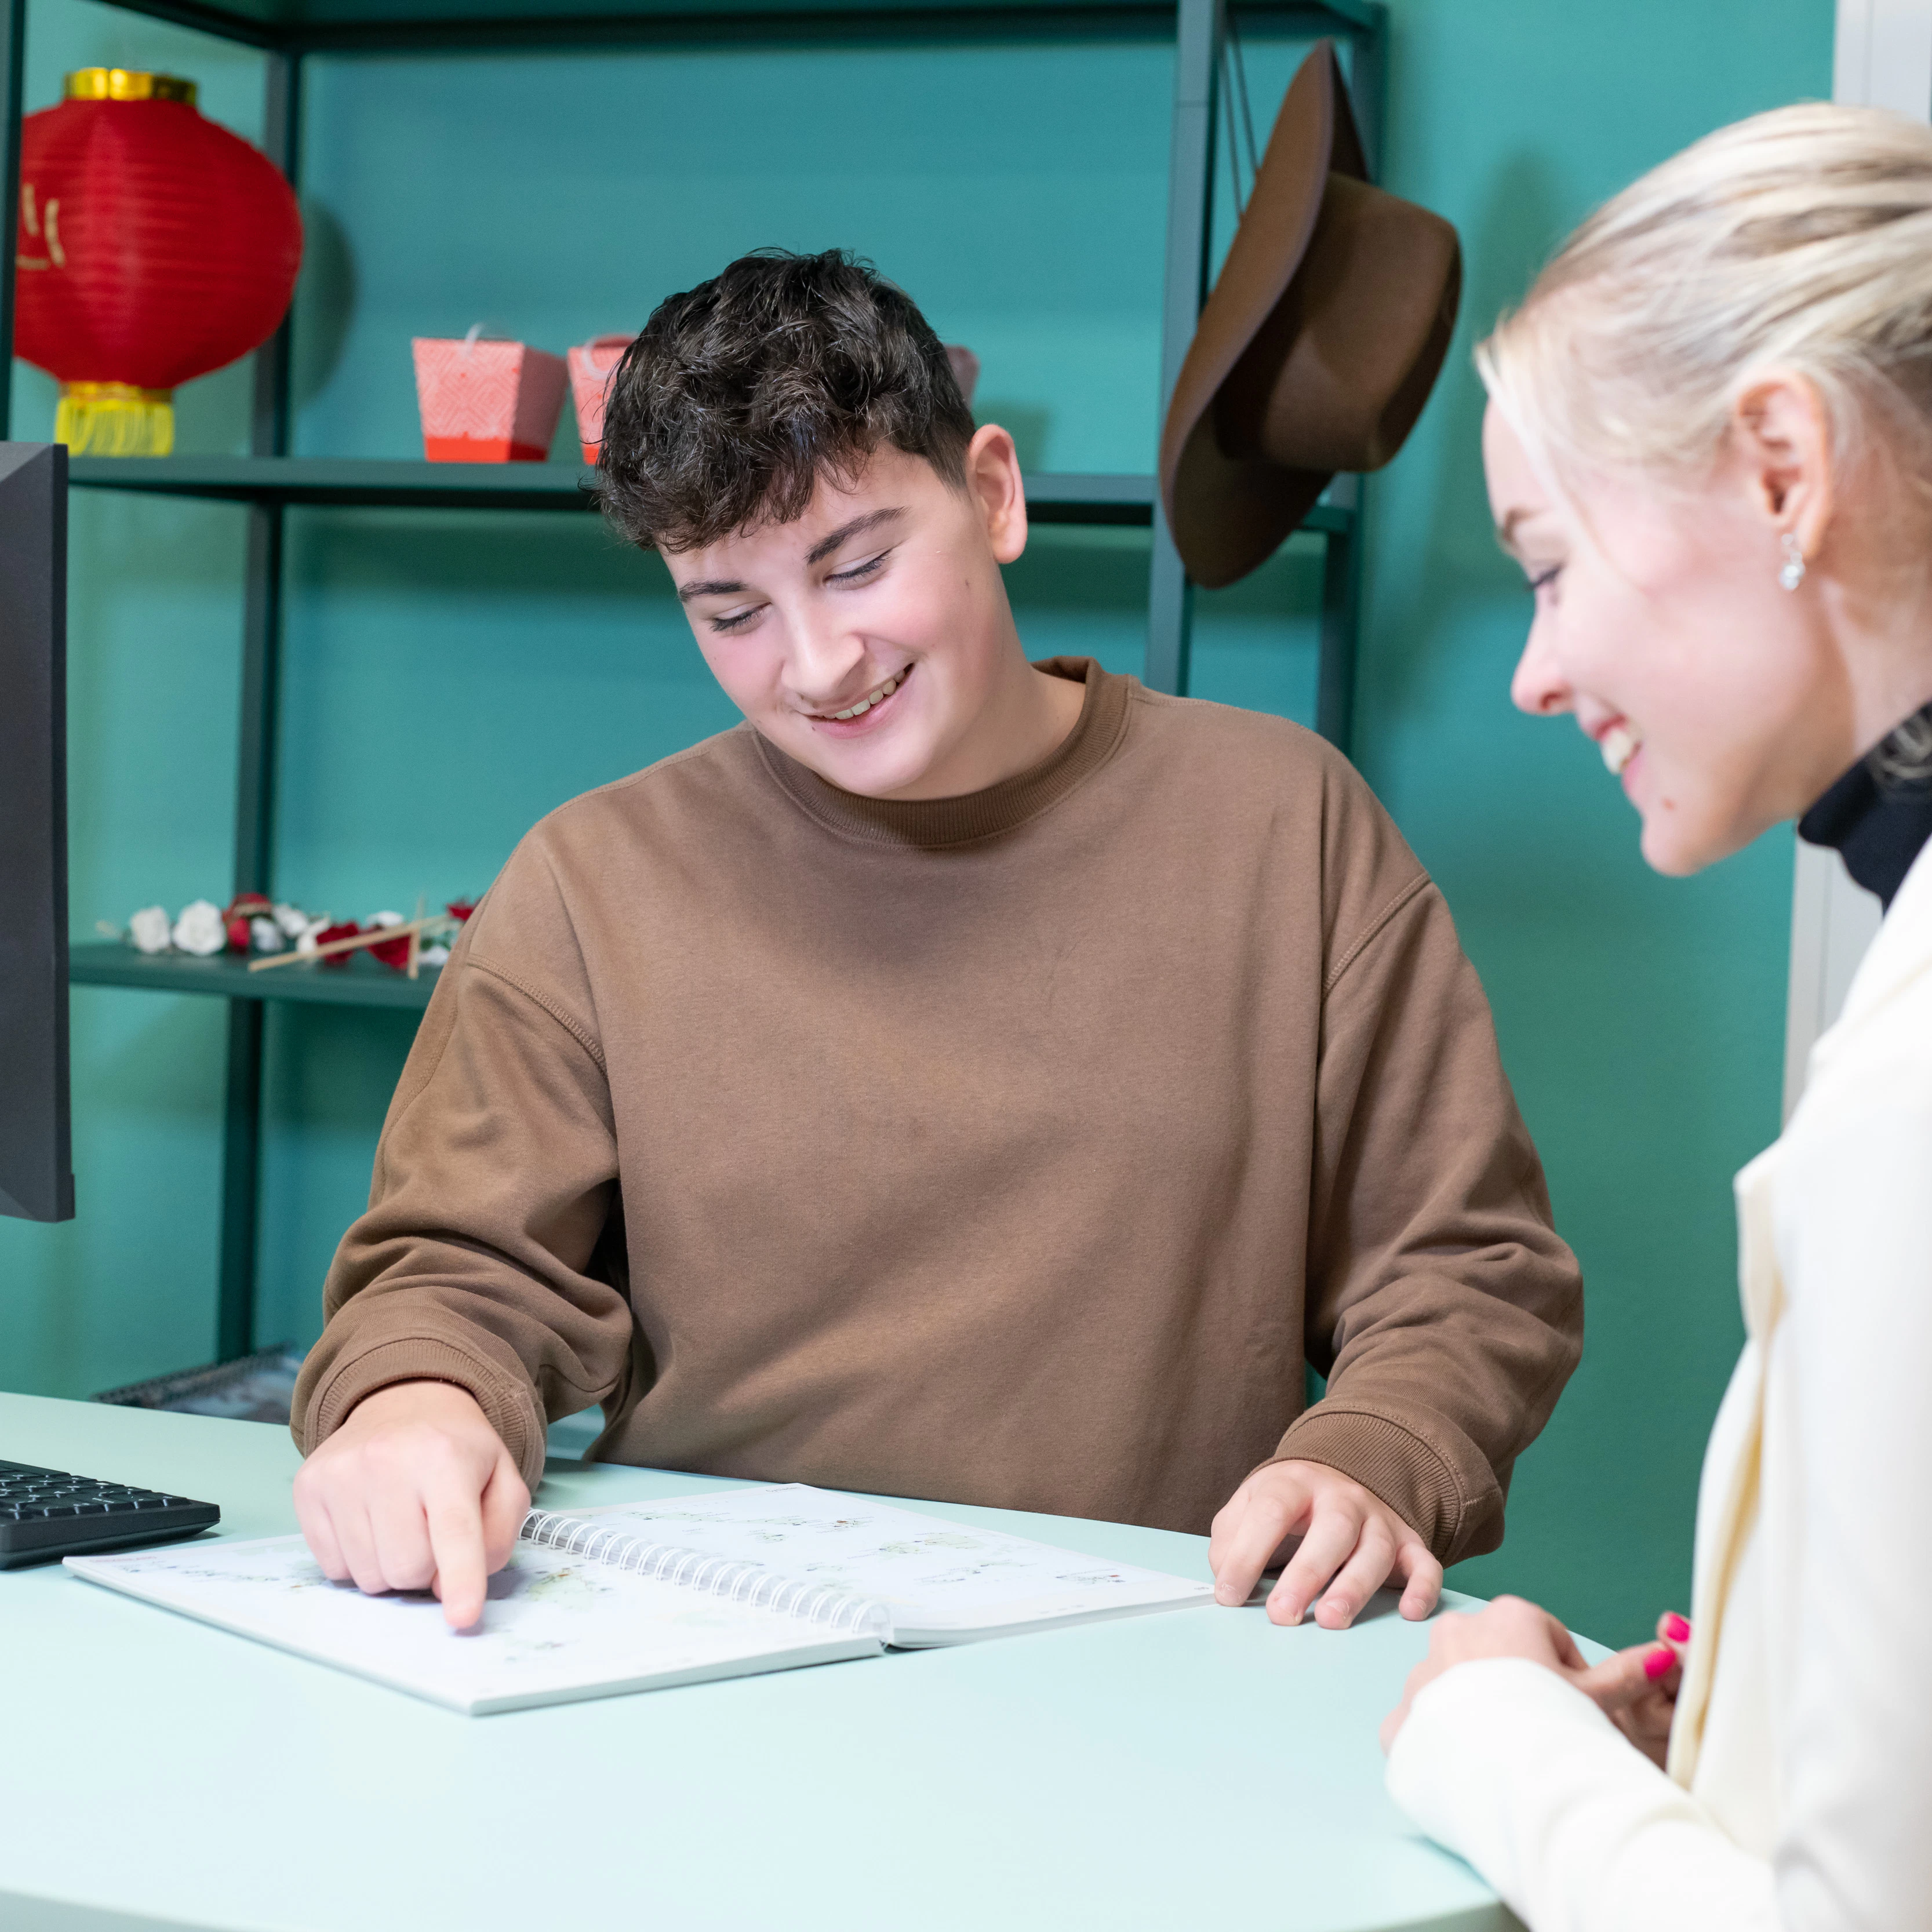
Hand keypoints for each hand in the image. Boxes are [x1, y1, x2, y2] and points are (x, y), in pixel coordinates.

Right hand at [291, 1379, 528, 1630]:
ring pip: (368, 1576)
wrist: (403, 1402)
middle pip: (407, 1568)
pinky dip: (357, 1559)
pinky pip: (333, 1568)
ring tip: (401, 1522)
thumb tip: (448, 1587)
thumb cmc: (457, 1451)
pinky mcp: (308, 1487)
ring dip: (390, 1566)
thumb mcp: (501, 1480)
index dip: (460, 1578)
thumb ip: (495, 1536)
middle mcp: (386, 1460)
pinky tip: (370, 1521)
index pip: (454, 1530)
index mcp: (445, 1457)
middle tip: (430, 1532)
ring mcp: (340, 1473)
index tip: (461, 1618)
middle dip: (425, 1569)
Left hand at [1209, 1459, 1442, 1628]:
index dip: (1248, 1554)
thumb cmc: (1284, 1507)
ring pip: (1376, 1549)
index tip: (1230, 1595)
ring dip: (1355, 1586)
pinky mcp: (1408, 1543)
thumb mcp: (1247, 1508)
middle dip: (1307, 1573)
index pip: (1271, 1512)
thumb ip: (1230, 1540)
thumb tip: (1228, 1582)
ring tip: (1331, 1619)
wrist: (1333, 1479)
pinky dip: (1422, 1589)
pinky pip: (1424, 1563)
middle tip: (1282, 1615)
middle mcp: (1341, 1497)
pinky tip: (1409, 1612)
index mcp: (1294, 1484)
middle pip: (1331, 1529)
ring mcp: (1378, 1519)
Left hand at [1380, 1596, 1689, 1764]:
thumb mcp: (1598, 1699)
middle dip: (1519, 1689)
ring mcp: (1423, 1671)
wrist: (1504, 1778)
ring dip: (1481, 1712)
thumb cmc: (1554, 1729)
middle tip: (1542, 1730)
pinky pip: (1426, 1723)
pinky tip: (1470, 1765)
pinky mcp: (1401, 1714)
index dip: (1566, 1675)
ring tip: (1508, 1750)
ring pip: (1461, 1688)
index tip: (1572, 1705)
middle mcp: (1457, 1630)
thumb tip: (1666, 1652)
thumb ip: (1629, 1671)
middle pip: (1499, 1658)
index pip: (1546, 1637)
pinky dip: (1445, 1742)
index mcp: (1508, 1615)